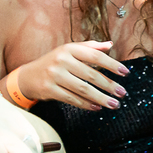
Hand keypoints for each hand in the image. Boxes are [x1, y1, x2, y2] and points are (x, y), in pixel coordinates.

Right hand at [12, 41, 127, 110]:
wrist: (27, 77)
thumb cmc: (54, 62)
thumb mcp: (69, 50)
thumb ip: (90, 47)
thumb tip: (110, 45)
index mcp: (69, 48)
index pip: (95, 56)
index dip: (112, 65)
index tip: (126, 73)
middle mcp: (61, 60)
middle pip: (91, 75)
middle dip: (109, 85)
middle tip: (122, 93)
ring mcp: (54, 75)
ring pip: (83, 89)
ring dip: (101, 98)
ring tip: (114, 104)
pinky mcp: (49, 90)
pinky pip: (71, 99)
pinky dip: (86, 104)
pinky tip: (97, 107)